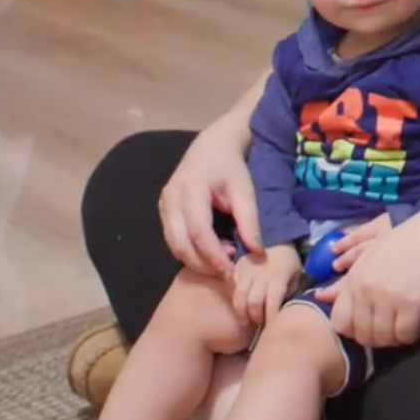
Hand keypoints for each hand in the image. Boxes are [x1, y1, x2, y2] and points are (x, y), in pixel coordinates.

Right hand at [160, 122, 262, 275]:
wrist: (212, 146)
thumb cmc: (231, 167)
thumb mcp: (245, 190)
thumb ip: (249, 220)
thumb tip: (257, 251)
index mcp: (191, 190)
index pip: (198, 231)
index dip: (213, 254)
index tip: (230, 270)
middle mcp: (171, 198)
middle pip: (180, 242)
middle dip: (201, 263)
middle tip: (226, 273)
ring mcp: (163, 204)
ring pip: (173, 244)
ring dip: (195, 259)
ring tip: (221, 261)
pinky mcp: (163, 209)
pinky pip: (172, 238)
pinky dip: (189, 250)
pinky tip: (210, 251)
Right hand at [230, 244, 301, 325]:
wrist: (277, 239)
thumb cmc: (289, 262)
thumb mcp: (296, 276)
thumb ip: (289, 293)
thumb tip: (282, 313)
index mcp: (279, 277)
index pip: (272, 302)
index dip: (271, 318)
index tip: (273, 328)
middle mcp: (261, 275)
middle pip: (253, 302)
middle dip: (256, 318)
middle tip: (259, 325)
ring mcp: (247, 271)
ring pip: (239, 296)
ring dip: (242, 312)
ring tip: (245, 321)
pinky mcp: (237, 268)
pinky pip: (231, 286)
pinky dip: (234, 298)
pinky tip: (238, 305)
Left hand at [313, 208, 419, 347]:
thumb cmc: (406, 242)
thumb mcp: (370, 256)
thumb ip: (346, 279)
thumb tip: (321, 296)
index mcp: (354, 279)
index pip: (340, 322)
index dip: (354, 330)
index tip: (370, 325)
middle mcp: (366, 290)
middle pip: (362, 334)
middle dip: (376, 338)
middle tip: (391, 329)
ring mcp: (388, 297)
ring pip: (383, 338)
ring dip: (394, 338)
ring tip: (404, 327)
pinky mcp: (412, 305)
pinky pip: (404, 335)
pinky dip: (410, 335)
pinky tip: (417, 325)